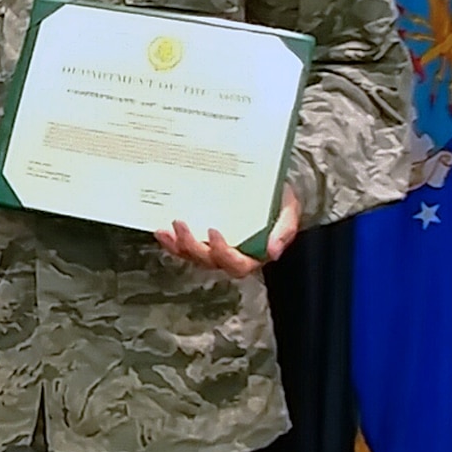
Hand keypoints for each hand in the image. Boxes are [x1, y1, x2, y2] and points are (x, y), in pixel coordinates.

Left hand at [155, 185, 302, 275]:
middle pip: (209, 261)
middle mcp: (231, 255)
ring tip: (165, 230)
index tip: (215, 230)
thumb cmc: (279, 201)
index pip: (237, 264)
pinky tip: (162, 232)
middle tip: (180, 223)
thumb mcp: (289, 211)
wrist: (269, 188)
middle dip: (192, 245)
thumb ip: (284, 231)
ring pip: (193, 255)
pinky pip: (184, 246)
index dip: (223, 252)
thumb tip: (273, 251)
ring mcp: (214, 247)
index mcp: (253, 254)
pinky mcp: (202, 237)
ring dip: (177, 245)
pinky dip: (171, 241)